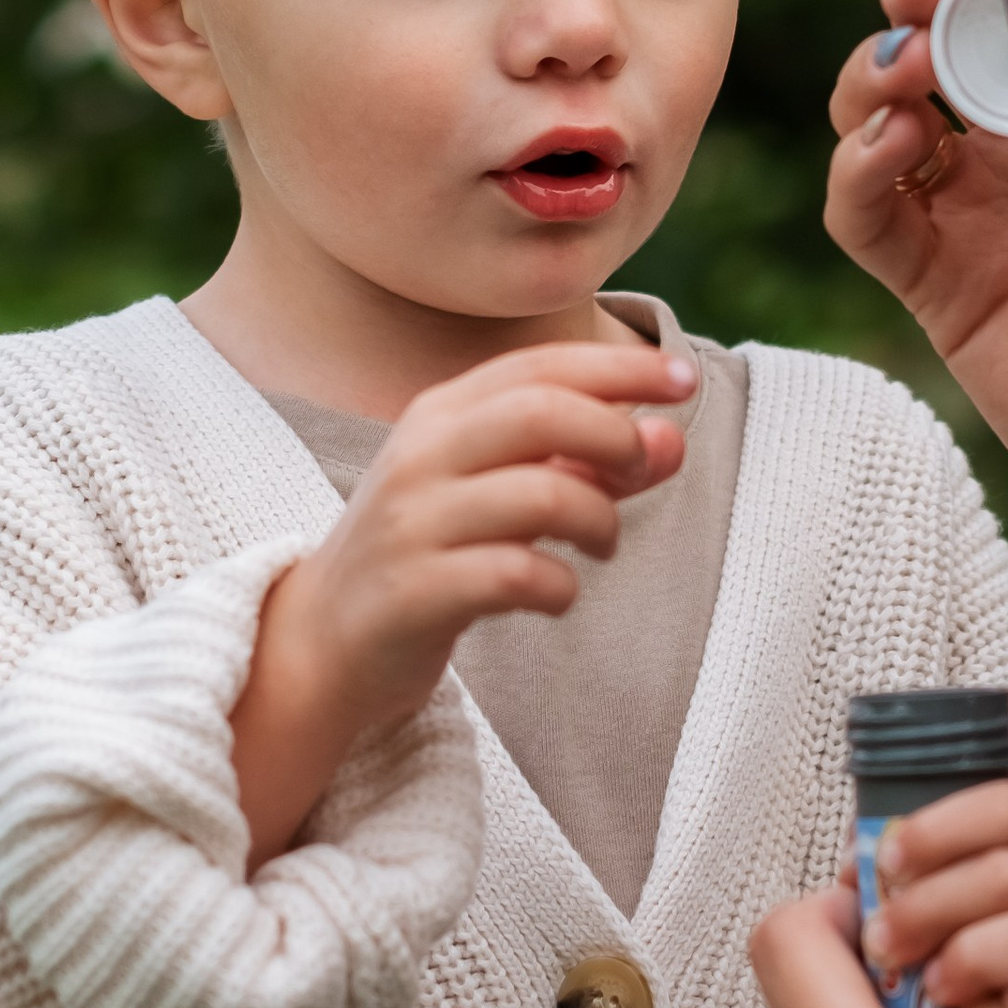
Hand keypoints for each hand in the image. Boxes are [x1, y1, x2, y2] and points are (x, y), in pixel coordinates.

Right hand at [232, 340, 695, 864]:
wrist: (323, 641)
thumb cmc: (431, 554)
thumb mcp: (502, 494)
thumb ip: (583, 465)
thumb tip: (670, 439)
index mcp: (440, 414)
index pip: (540, 366)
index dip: (620, 368)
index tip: (684, 380)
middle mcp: (421, 455)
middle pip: (541, 412)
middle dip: (614, 436)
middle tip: (642, 472)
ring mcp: (413, 523)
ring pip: (541, 494)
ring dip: (599, 521)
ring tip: (602, 546)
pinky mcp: (414, 592)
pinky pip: (516, 575)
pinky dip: (560, 586)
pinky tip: (556, 595)